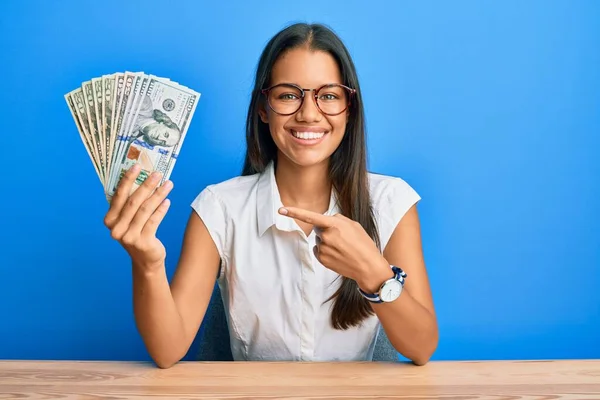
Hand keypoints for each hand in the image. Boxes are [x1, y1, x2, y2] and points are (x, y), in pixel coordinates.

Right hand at [103, 164, 173, 272]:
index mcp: (109, 220)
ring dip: (158, 195)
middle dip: (146, 185)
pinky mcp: (142, 242)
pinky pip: (153, 221)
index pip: (118, 196)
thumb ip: (130, 203)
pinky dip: (161, 210)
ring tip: (168, 184)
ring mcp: (128, 236)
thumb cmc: (137, 233)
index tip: (137, 166)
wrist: (145, 260)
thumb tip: (142, 177)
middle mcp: (116, 228)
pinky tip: (167, 201)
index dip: (128, 180)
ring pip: (145, 210)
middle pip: (133, 201)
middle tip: (158, 174)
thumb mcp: (129, 220)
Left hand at [278, 206, 392, 291]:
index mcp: (334, 225)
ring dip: (327, 241)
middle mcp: (326, 237)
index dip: (294, 212)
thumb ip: (338, 219)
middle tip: (342, 237)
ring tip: (343, 248)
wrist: (368, 267)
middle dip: (326, 230)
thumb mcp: (354, 225)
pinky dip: (325, 250)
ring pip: (319, 240)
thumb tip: (327, 219)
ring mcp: (323, 249)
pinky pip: (318, 250)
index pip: (311, 216)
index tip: (281, 209)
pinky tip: (338, 254)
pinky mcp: (322, 259)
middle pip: (318, 228)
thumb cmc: (363, 244)